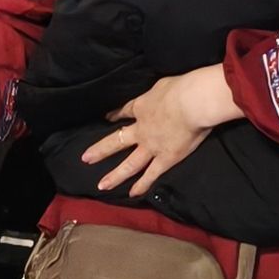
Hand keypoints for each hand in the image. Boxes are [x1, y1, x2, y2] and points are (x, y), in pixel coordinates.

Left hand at [81, 66, 243, 198]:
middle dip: (101, 150)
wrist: (192, 102)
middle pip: (117, 141)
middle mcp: (142, 129)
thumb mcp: (163, 84)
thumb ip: (158, 93)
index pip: (125, 111)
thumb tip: (160, 94)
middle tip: (86, 158)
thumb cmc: (181, 88)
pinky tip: (132, 193)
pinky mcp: (165, 159)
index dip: (115, 115)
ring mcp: (151, 146)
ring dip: (115, 176)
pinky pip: (151, 174)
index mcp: (142, 107)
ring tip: (102, 185)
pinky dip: (142, 184)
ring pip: (129, 164)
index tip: (107, 117)